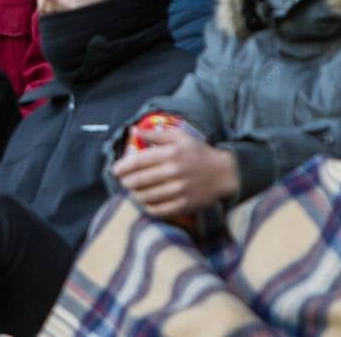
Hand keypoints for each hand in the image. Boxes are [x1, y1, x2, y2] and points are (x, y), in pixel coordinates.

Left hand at [112, 125, 238, 218]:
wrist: (225, 173)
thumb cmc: (199, 153)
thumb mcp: (180, 137)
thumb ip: (156, 134)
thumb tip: (133, 130)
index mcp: (171, 154)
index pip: (139, 162)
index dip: (123, 167)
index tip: (116, 170)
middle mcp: (174, 172)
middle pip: (140, 180)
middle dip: (126, 182)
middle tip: (123, 182)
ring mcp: (179, 190)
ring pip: (147, 196)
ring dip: (135, 194)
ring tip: (133, 191)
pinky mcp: (185, 205)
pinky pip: (159, 210)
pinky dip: (148, 207)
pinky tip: (146, 202)